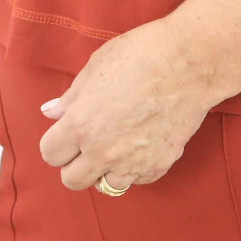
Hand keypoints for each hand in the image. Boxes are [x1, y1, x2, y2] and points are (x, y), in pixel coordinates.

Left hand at [39, 18, 209, 191]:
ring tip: (117, 142)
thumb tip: (50, 112)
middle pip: (72, 180)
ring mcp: (132, 162)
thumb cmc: (142, 55)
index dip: (56, 141)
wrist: (190, 62)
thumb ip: (70, 97)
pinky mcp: (159, 165)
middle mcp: (103, 151)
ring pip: (106, 185)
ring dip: (106, 169)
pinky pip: (137, 179)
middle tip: (87, 142)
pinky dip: (135, 167)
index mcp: (81, 125)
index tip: (66, 132)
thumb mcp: (96, 66)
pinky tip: (141, 141)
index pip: (50, 154)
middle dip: (74, 163)